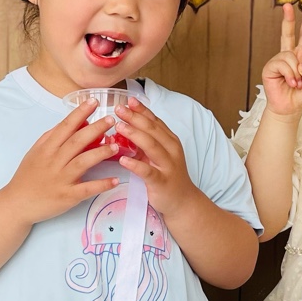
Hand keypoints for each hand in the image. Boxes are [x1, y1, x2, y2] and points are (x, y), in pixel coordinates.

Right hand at [3, 100, 121, 222]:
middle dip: (95, 129)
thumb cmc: (28, 176)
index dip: (80, 113)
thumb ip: (54, 136)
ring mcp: (61, 179)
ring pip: (82, 162)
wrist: (17, 204)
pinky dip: (102, 185)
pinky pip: (87, 189)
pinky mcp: (67, 196)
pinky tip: (115, 180)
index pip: (65, 127)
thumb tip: (76, 122)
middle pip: (76, 142)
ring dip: (100, 153)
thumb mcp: (36, 151)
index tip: (94, 101)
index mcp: (46, 148)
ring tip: (116, 146)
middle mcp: (54, 161)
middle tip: (111, 120)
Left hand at [113, 98, 201, 217]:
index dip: (142, 110)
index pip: (155, 121)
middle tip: (119, 109)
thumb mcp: (158, 154)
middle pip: (152, 130)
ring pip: (151, 146)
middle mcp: (171, 149)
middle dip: (135, 118)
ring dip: (134, 135)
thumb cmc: (167, 174)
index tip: (128, 100)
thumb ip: (144, 140)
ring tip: (119, 127)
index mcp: (170, 140)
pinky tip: (123, 160)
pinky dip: (135, 165)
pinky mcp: (162, 181)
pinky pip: (147, 171)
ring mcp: (168, 165)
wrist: (182, 201)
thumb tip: (123, 125)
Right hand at [261, 3, 301, 117]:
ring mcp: (278, 61)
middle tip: (288, 5)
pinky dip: (290, 74)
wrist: (289, 109)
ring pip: (290, 56)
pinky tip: (290, 82)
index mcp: (300, 57)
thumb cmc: (301, 95)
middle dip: (288, 19)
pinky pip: (283, 64)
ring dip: (297, 72)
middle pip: (287, 34)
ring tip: (296, 83)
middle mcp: (288, 56)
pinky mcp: (270, 67)